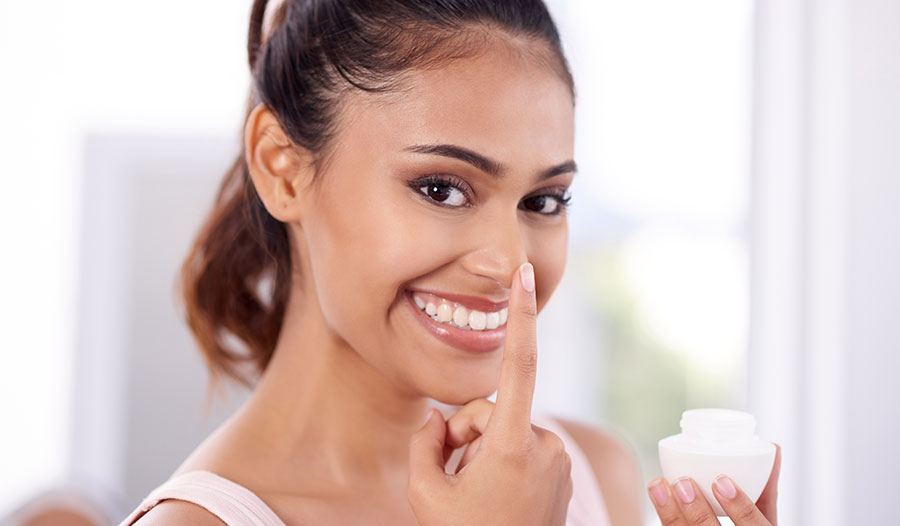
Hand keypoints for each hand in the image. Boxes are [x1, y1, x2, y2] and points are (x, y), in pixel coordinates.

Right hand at [407, 262, 572, 525]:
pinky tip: (495, 498)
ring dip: (484, 452)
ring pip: (506, 432)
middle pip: (491, 411)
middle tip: (454, 477)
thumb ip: (426, 442)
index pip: (519, 366)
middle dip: (466, 434)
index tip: (528, 274)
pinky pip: (523, 449)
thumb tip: (441, 419)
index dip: (521, 316)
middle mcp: (543, 447)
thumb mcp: (425, 493)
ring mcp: (557, 461)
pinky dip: (504, 463)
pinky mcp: (561, 472)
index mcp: (512, 447)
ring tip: (475, 495)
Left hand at [647, 443, 781, 524]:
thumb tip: (772, 449)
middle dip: (697, 512)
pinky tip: (655, 504)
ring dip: (669, 515)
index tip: (722, 481)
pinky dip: (665, 523)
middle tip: (683, 482)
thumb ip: (766, 493)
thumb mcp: (766, 523)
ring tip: (658, 486)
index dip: (741, 508)